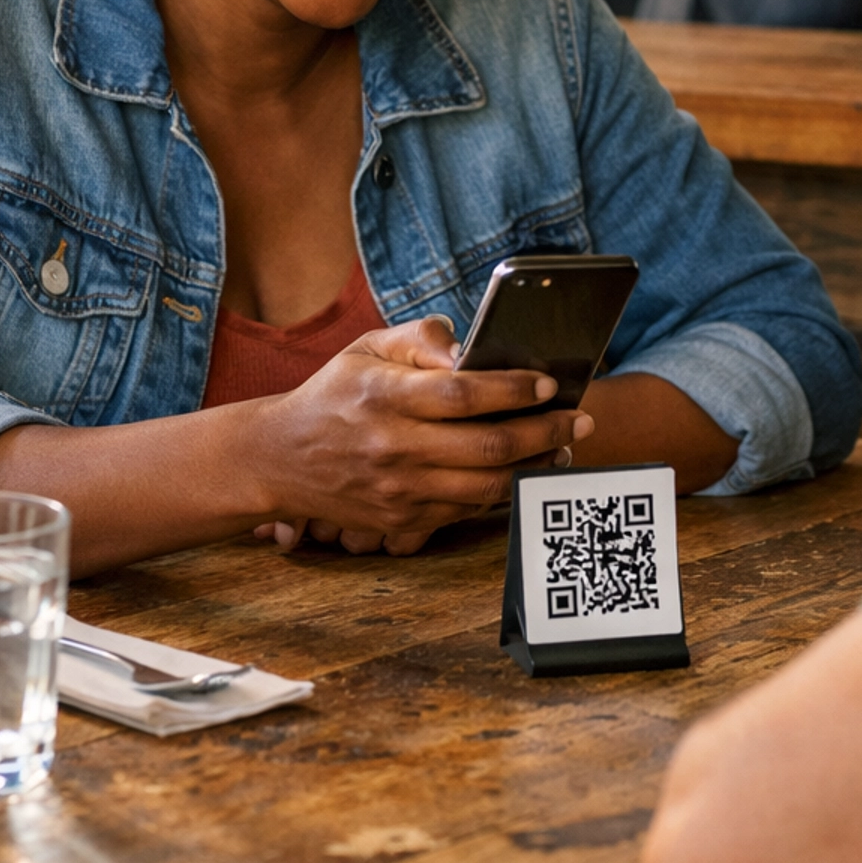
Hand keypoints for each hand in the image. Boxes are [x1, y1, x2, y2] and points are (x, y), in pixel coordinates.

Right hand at [247, 313, 593, 557]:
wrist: (280, 459)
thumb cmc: (334, 394)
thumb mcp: (367, 349)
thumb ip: (421, 339)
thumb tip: (470, 349)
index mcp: (386, 397)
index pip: (463, 393)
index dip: (513, 389)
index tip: (551, 383)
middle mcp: (394, 447)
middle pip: (488, 445)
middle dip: (546, 432)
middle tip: (581, 420)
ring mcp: (400, 492)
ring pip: (486, 486)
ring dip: (534, 467)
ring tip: (562, 448)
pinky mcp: (402, 523)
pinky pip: (467, 511)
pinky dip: (502, 493)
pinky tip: (523, 472)